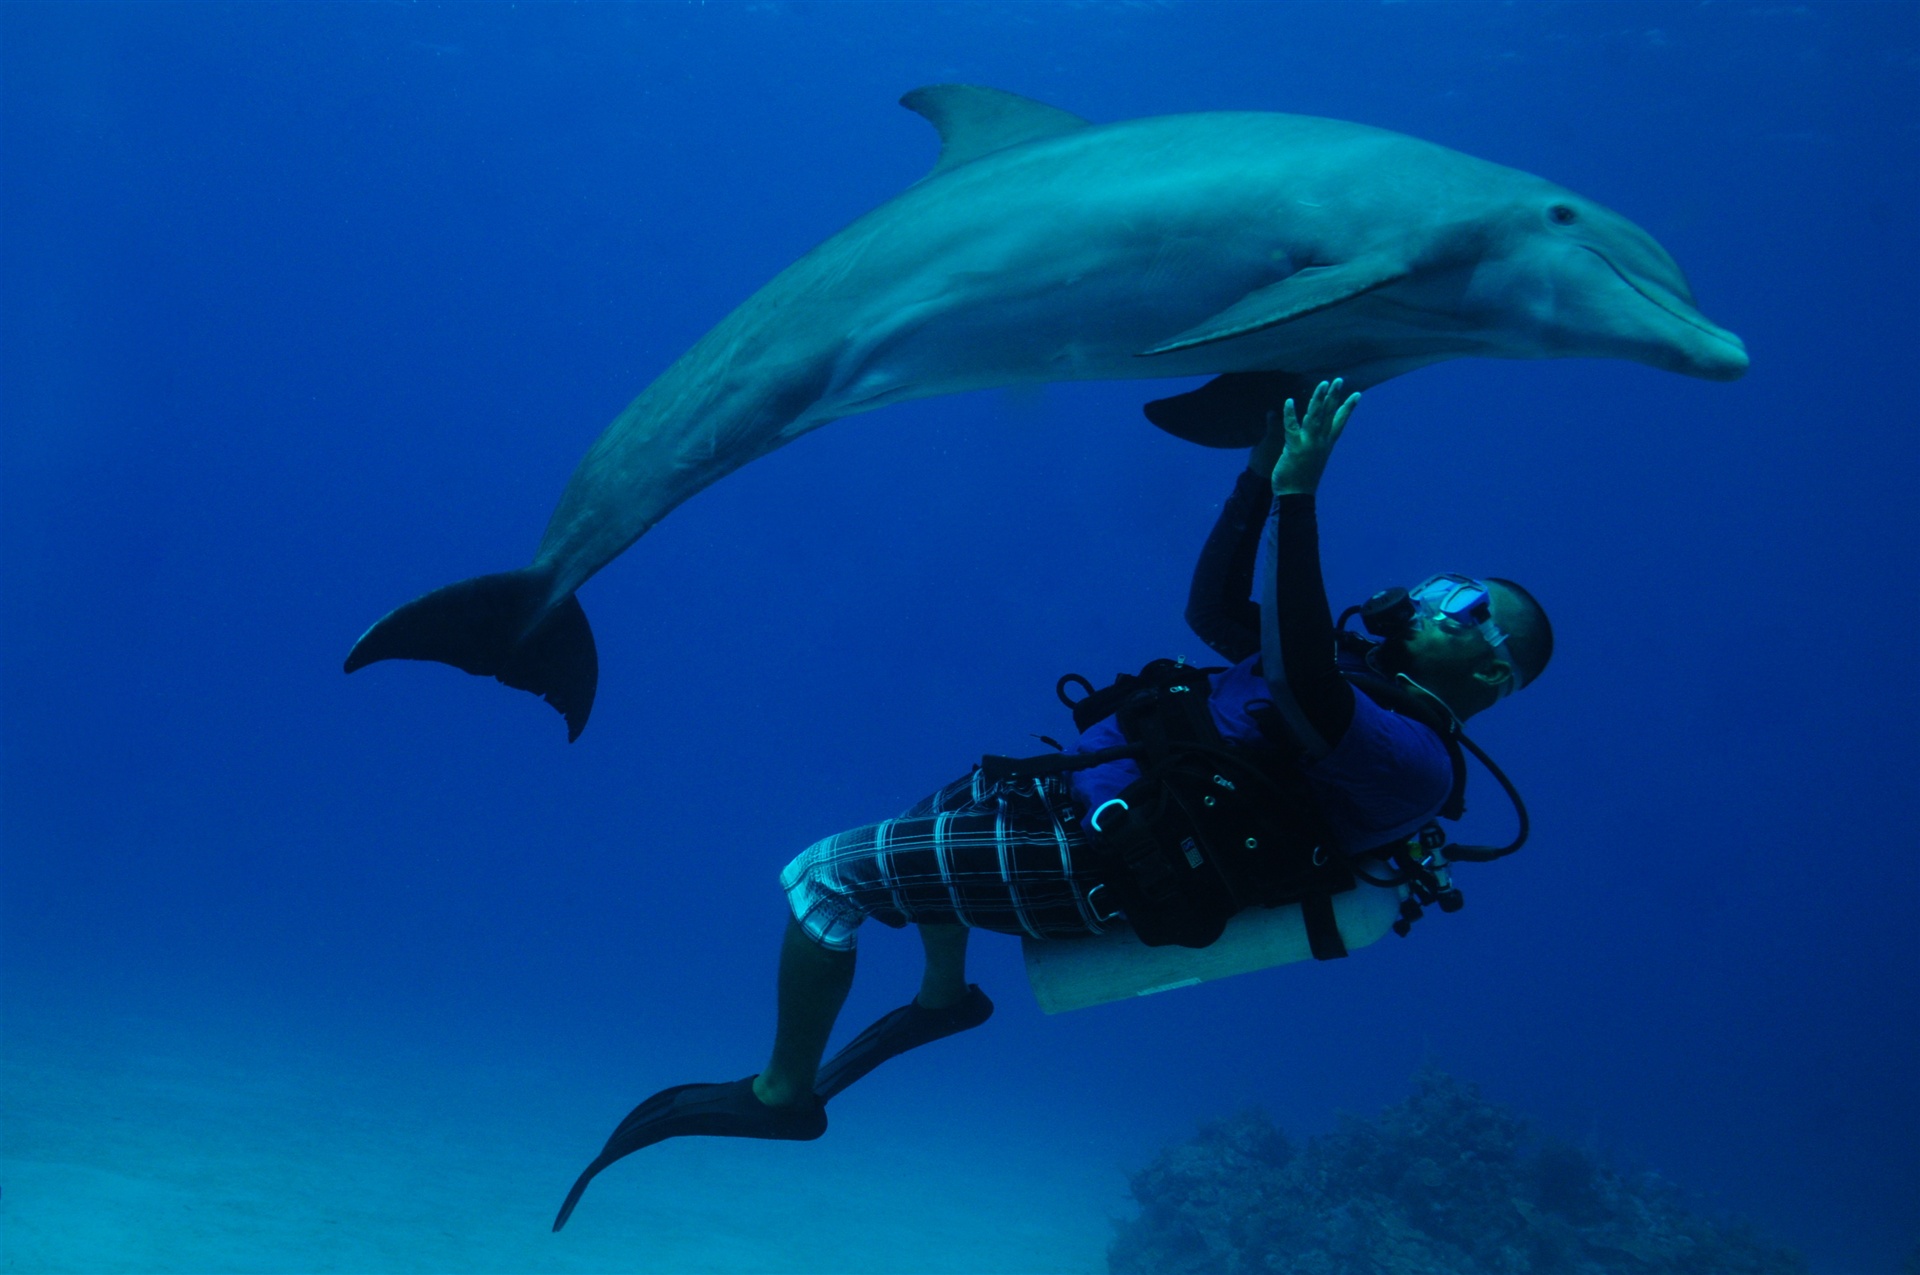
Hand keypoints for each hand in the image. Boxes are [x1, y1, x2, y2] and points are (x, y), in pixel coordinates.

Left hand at [1268, 378, 1359, 496]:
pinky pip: (1292, 427)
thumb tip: (1320, 436)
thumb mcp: (1314, 458)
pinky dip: (1290, 414)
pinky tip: (1289, 401)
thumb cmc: (1303, 478)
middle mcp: (1320, 442)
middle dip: (1335, 396)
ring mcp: (1308, 444)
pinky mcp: (1294, 447)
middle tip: (1339, 380)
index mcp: (1326, 444)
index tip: (1357, 394)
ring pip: (1315, 417)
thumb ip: (1317, 444)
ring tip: (1323, 383)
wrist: (1296, 495)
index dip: (1348, 408)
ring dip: (1319, 399)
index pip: (1340, 422)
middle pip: (1329, 415)